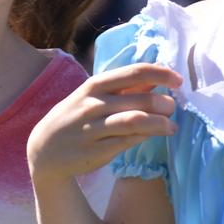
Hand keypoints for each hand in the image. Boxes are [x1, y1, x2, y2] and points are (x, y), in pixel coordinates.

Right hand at [28, 64, 180, 185]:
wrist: (44, 149)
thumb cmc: (75, 117)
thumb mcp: (93, 96)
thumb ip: (122, 88)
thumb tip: (155, 79)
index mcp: (95, 85)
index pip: (134, 72)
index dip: (161, 74)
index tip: (179, 80)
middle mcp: (93, 104)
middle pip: (139, 99)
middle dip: (164, 103)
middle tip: (174, 108)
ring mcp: (93, 128)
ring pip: (135, 121)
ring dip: (159, 123)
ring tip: (172, 126)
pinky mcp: (95, 151)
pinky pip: (127, 141)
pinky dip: (144, 137)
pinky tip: (153, 136)